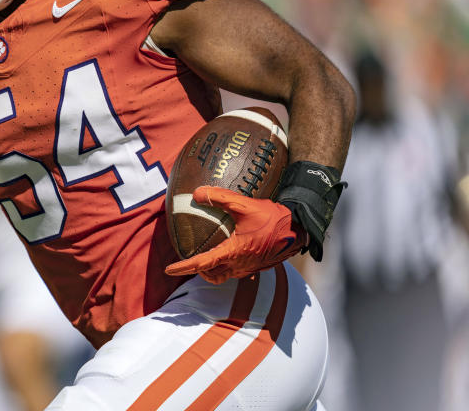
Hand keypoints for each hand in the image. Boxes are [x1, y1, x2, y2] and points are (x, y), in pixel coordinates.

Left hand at [164, 186, 307, 283]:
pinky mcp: (258, 267)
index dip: (183, 267)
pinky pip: (236, 273)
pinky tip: (226, 255)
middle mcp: (241, 265)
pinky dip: (225, 268)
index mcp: (234, 252)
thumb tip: (197, 193)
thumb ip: (220, 198)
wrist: (300, 228)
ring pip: (224, 276)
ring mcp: (250, 268)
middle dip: (195, 270)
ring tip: (202, 259)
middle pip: (211, 274)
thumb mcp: (245, 205)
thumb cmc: (273, 217)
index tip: (168, 269)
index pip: (202, 263)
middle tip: (184, 261)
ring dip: (210, 271)